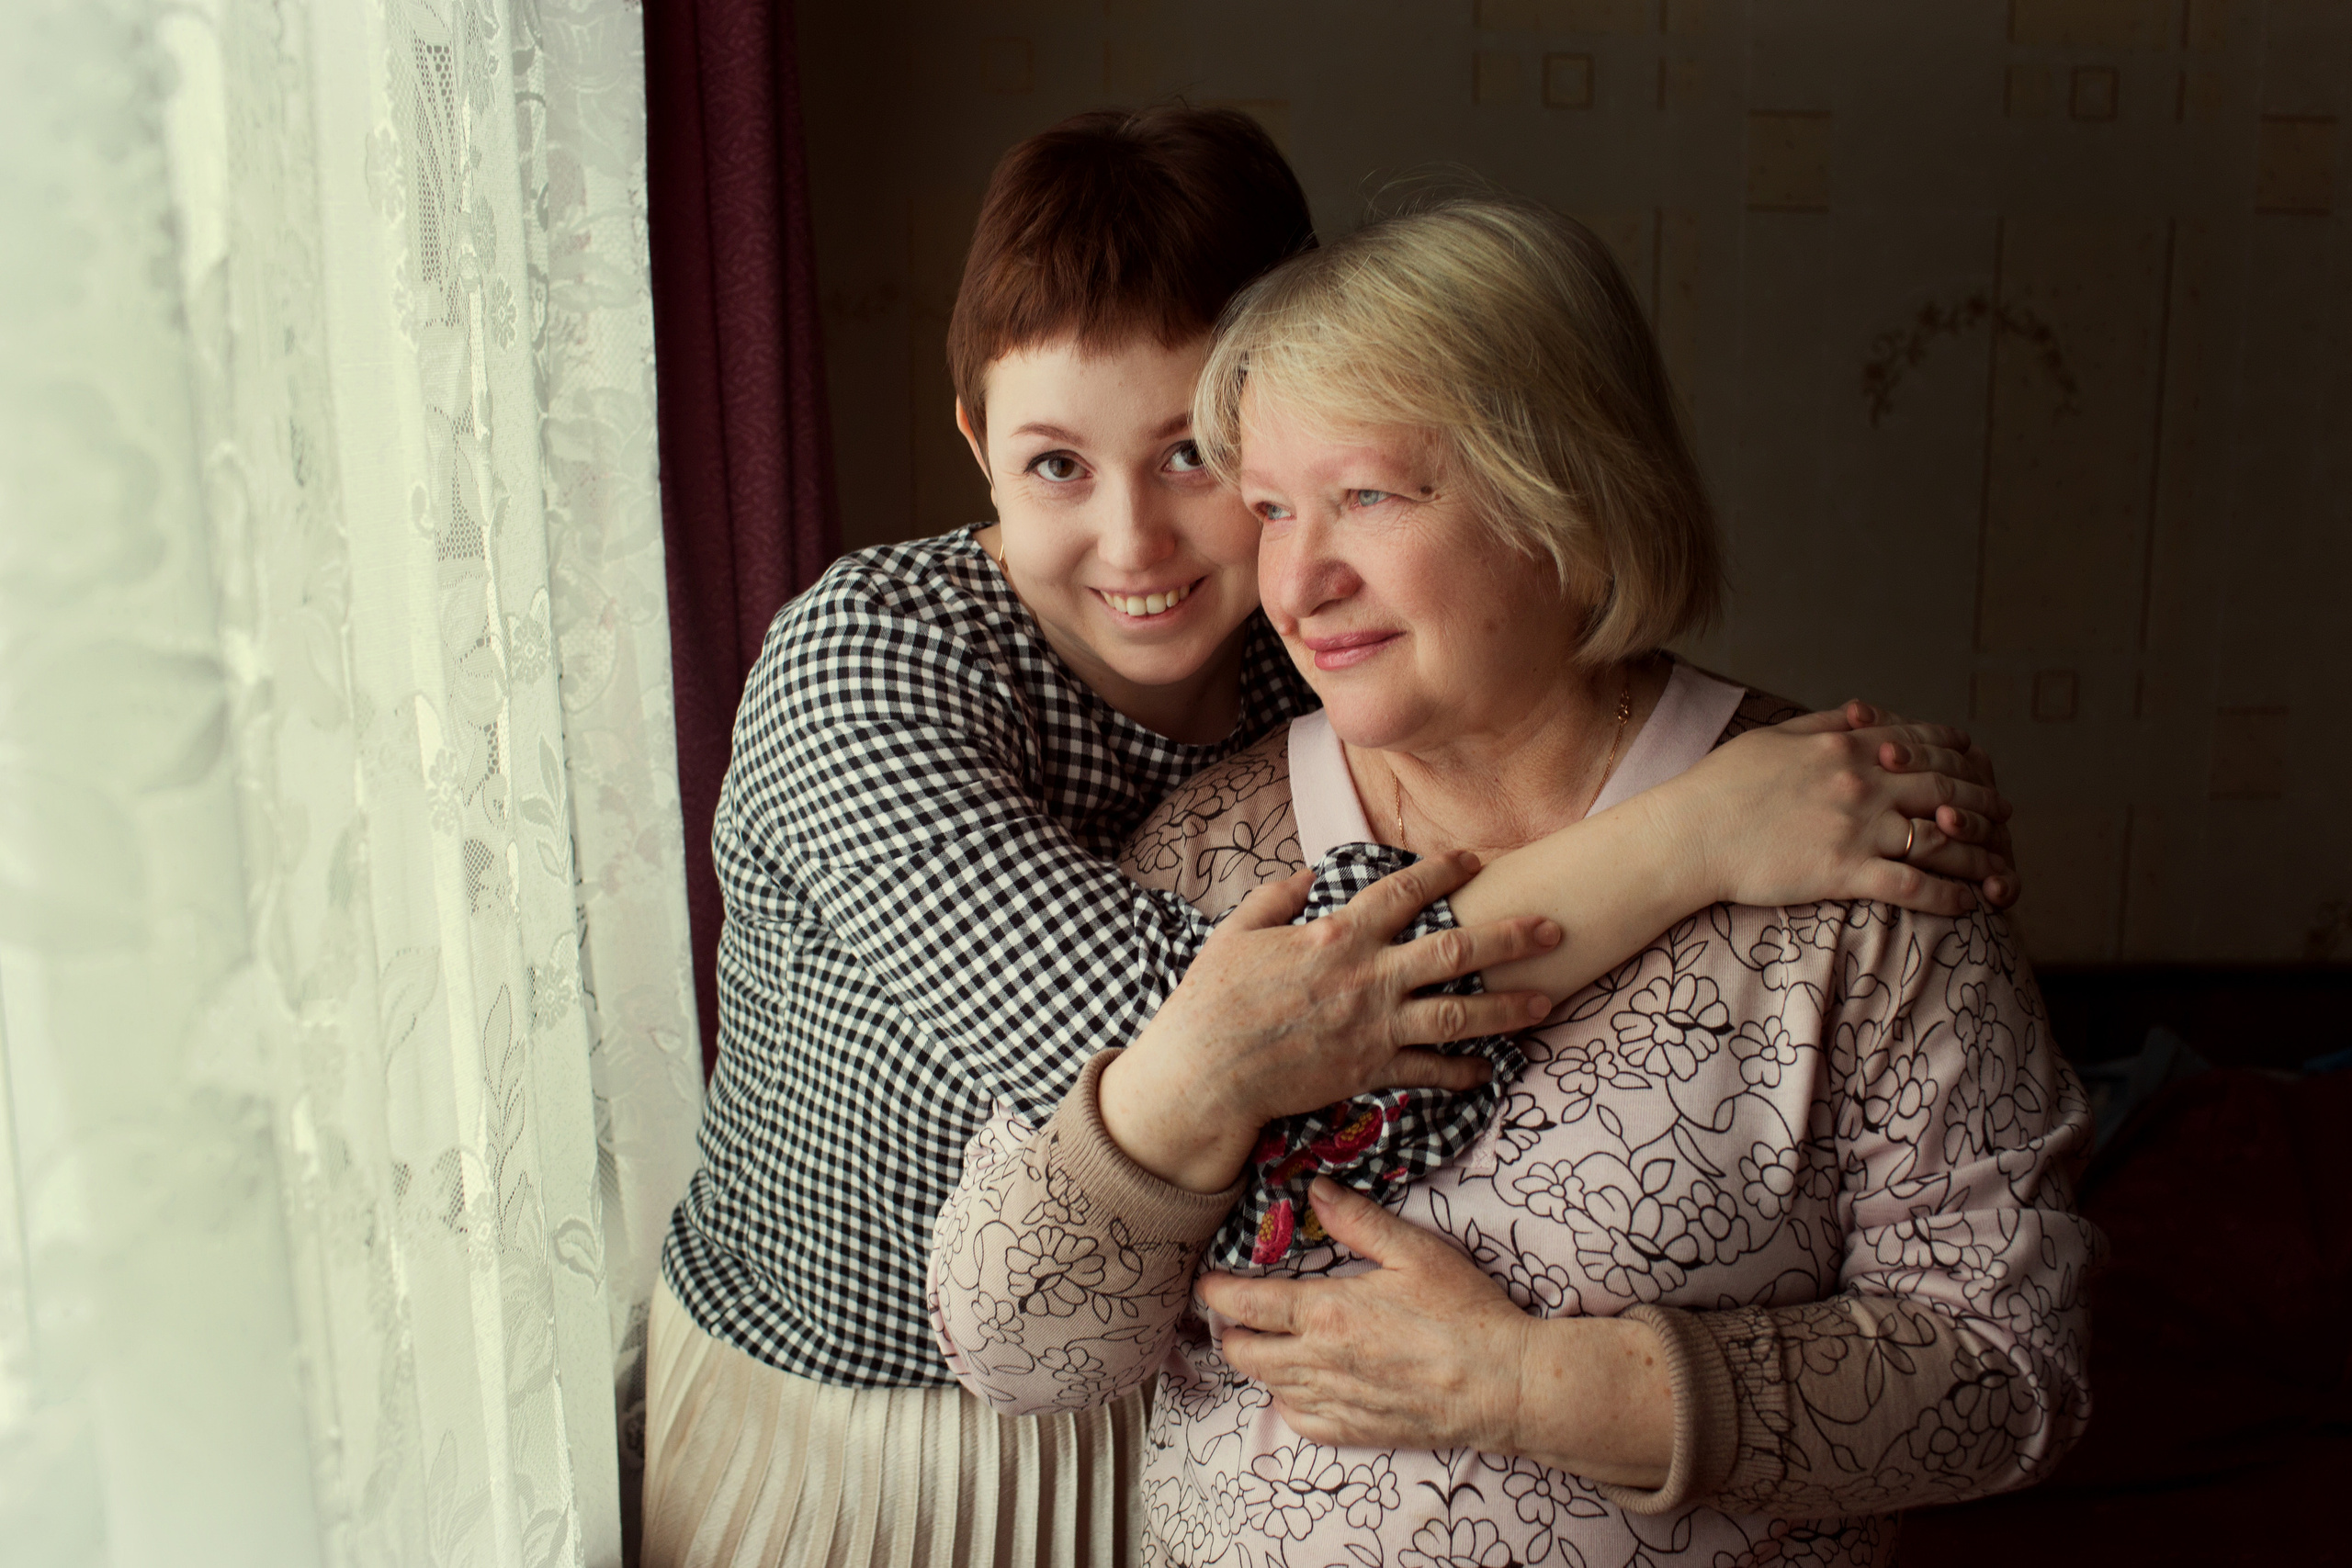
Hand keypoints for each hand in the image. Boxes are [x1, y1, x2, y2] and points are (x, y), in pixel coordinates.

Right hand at [1100, 853, 1558, 1191]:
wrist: (1207, 1071)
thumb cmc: (1214, 999)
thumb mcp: (1237, 932)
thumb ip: (1275, 897)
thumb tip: (1306, 876)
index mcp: (1337, 935)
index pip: (1404, 891)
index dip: (1444, 871)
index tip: (1473, 860)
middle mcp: (1368, 977)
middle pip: (1457, 951)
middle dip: (1513, 937)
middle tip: (1555, 927)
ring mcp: (1374, 1026)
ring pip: (1460, 1014)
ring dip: (1509, 1007)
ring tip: (1548, 1000)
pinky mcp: (1370, 1069)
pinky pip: (1431, 1070)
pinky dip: (1464, 1071)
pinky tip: (1489, 1069)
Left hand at [1198, 1179, 1671, 1486]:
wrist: (1505, 1385)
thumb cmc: (1465, 1313)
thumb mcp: (1415, 1251)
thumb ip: (1358, 1220)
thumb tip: (1314, 1191)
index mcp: (1326, 1312)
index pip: (1248, 1304)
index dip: (1218, 1293)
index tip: (1206, 1284)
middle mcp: (1319, 1361)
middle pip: (1244, 1352)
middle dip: (1229, 1331)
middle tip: (1233, 1315)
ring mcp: (1336, 1401)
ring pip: (1268, 1387)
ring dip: (1256, 1364)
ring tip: (1261, 1344)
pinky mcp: (1356, 1432)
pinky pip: (1300, 1422)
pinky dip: (1288, 1403)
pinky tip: (1298, 1387)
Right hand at [1663, 701, 2017, 917]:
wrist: (1687, 834)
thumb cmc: (1719, 787)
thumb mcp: (1774, 738)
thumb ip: (1826, 723)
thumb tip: (1865, 711)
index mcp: (1844, 745)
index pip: (1922, 744)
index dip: (1961, 755)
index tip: (1981, 764)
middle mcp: (1860, 782)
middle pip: (1945, 790)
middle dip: (1984, 803)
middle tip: (2005, 816)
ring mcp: (1855, 828)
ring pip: (1940, 840)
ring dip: (1980, 854)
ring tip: (2001, 867)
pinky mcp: (1843, 872)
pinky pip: (1913, 885)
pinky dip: (1948, 896)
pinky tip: (1968, 905)